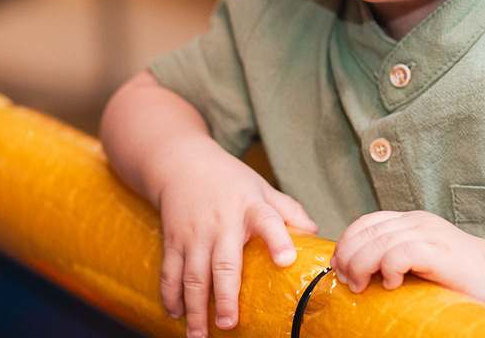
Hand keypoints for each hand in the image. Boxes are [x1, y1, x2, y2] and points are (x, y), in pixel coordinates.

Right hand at [153, 141, 317, 337]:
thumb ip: (288, 209)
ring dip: (195, 307)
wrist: (182, 163)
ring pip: (193, 274)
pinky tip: (176, 313)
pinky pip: (170, 271)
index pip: (268, 221)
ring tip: (200, 335)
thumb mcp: (261, 187)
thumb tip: (315, 232)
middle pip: (224, 262)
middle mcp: (221, 223)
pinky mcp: (173, 240)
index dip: (278, 240)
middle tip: (230, 324)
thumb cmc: (230, 180)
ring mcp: (194, 233)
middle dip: (226, 296)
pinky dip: (170, 294)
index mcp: (250, 208)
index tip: (286, 261)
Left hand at [330, 211, 484, 303]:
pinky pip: (402, 252)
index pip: (366, 222)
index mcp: (410, 221)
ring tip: (361, 286)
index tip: (338, 266)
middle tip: (346, 281)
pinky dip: (389, 267)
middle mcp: (417, 222)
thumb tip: (354, 273)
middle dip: (348, 256)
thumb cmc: (456, 277)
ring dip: (361, 265)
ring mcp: (429, 234)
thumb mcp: (418, 260)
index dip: (346, 242)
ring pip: (379, 241)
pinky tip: (391, 284)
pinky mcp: (439, 252)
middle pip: (367, 231)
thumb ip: (392, 257)